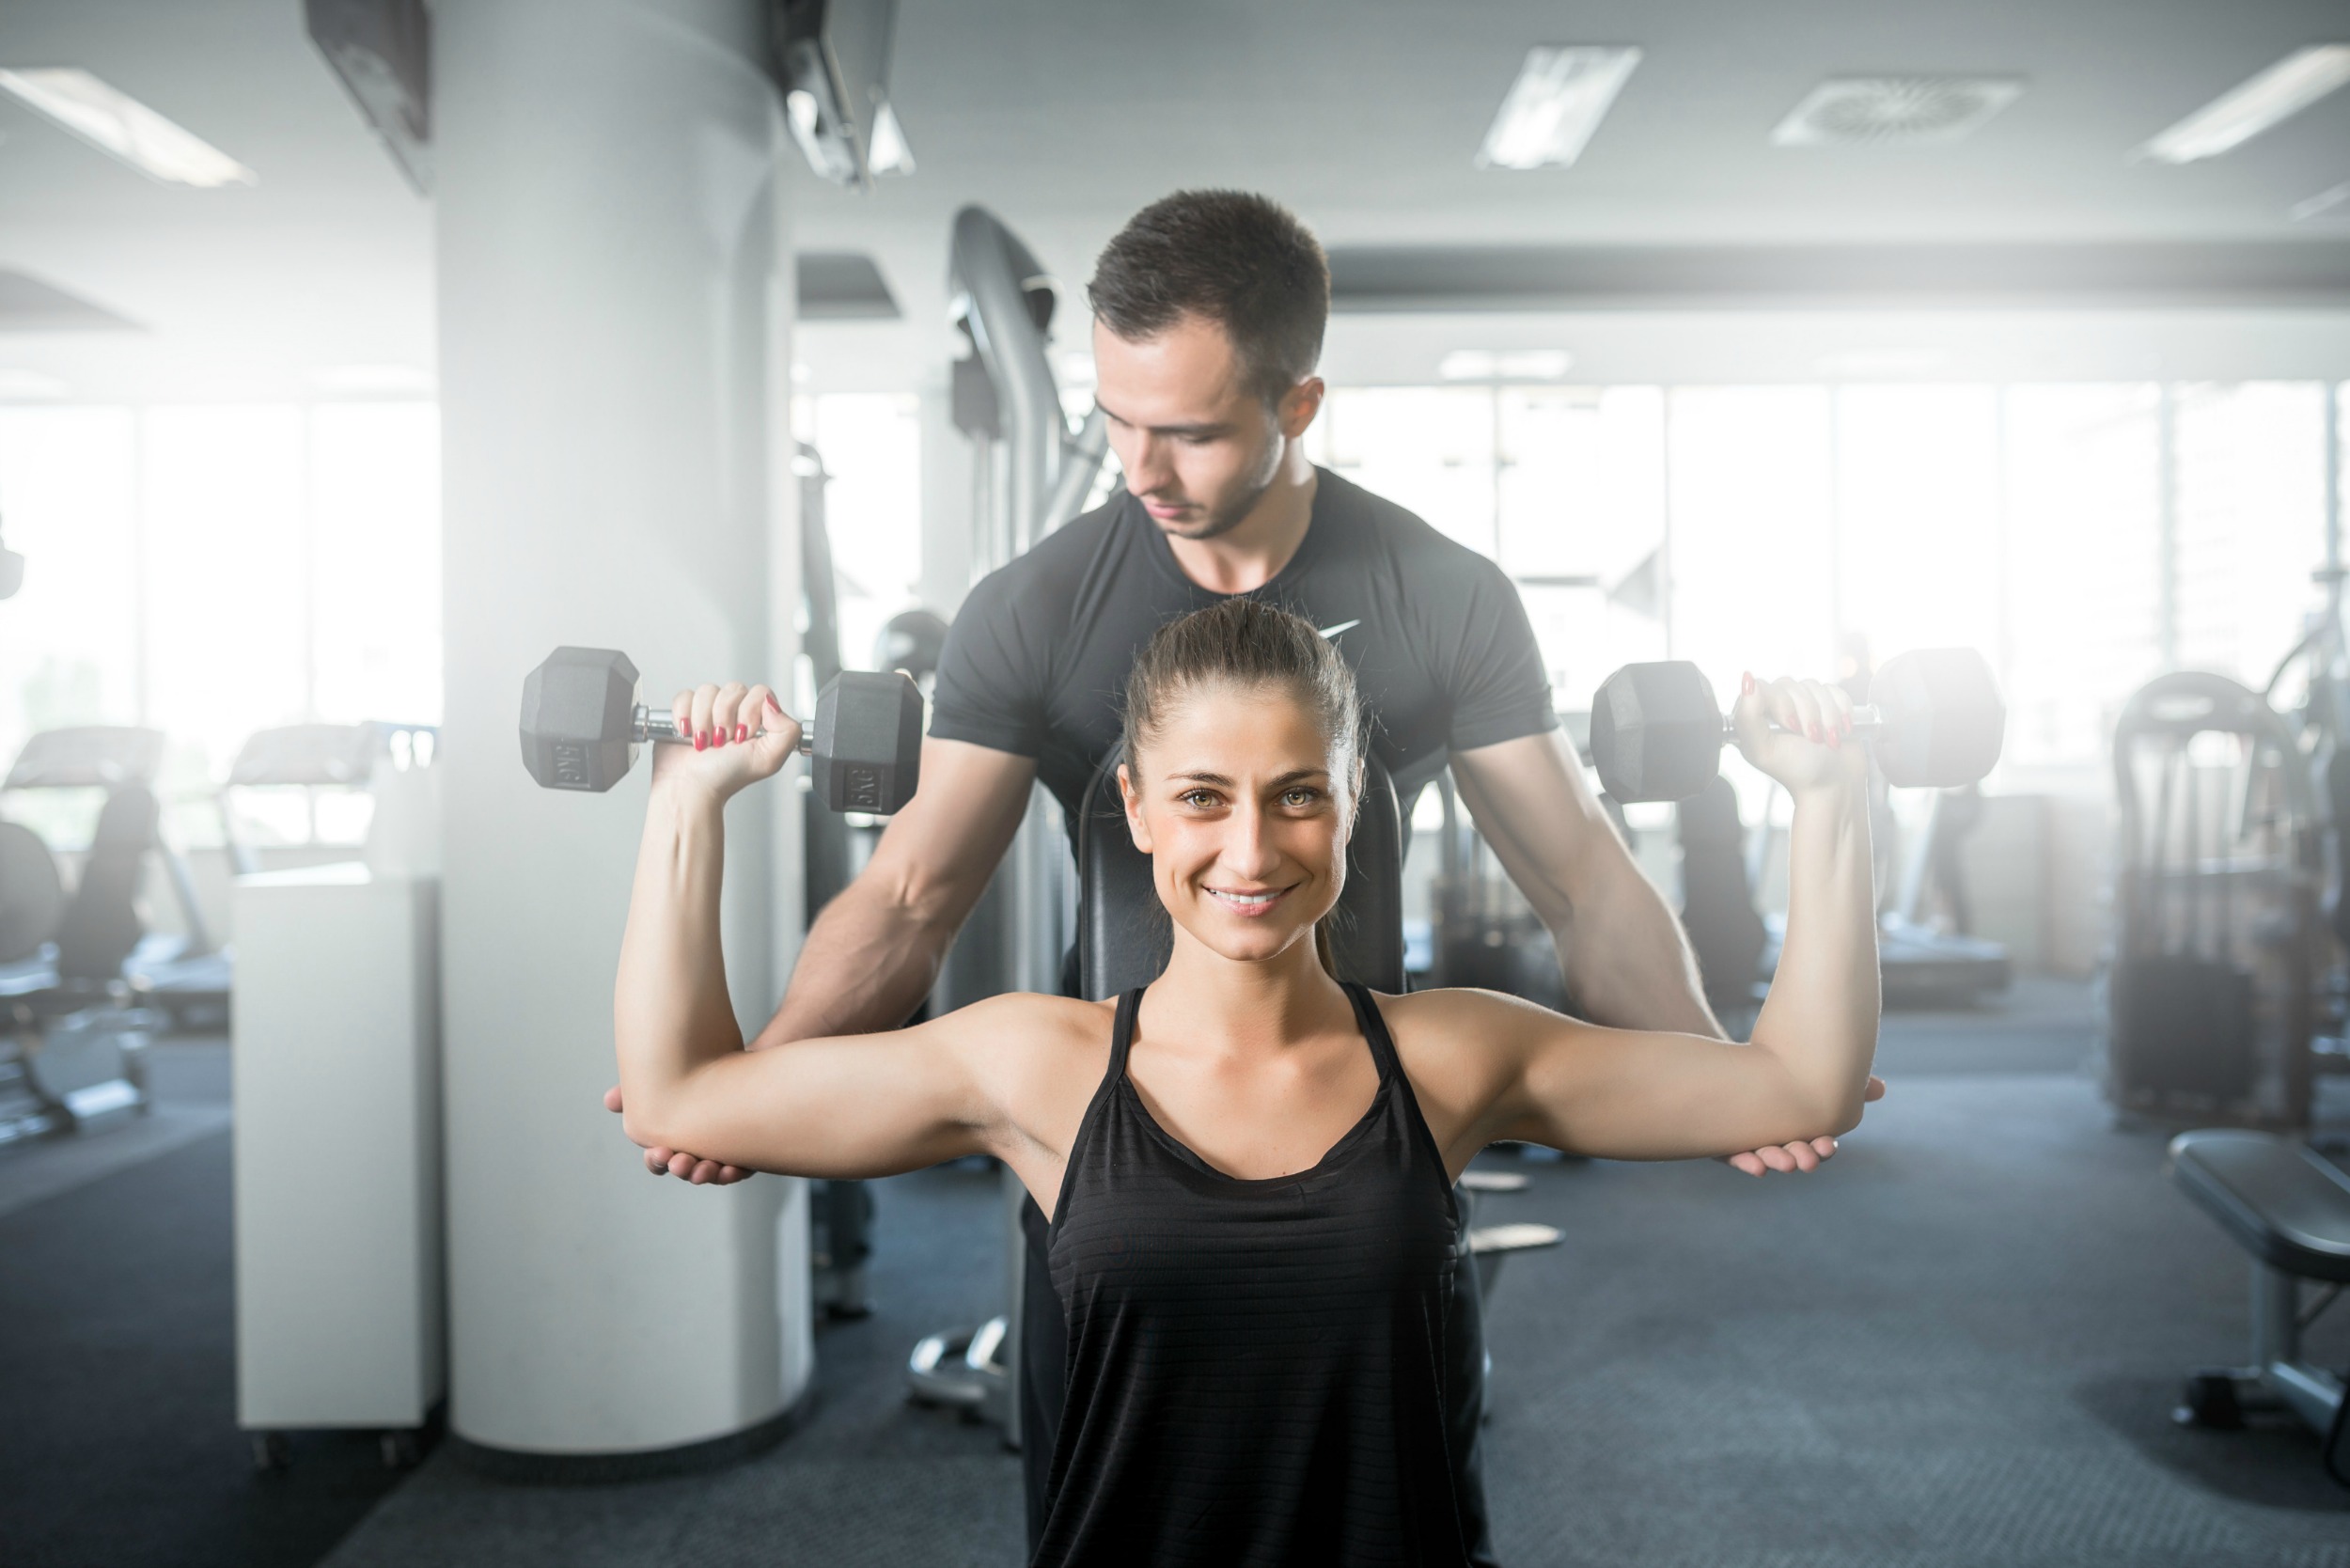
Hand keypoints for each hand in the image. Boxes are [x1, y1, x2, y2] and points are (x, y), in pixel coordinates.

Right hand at [603, 1084, 754, 1184]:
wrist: (746, 1059)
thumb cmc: (701, 1072)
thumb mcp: (665, 1077)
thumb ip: (637, 1090)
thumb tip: (609, 1101)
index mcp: (674, 1136)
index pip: (659, 1158)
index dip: (656, 1160)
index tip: (658, 1152)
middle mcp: (696, 1146)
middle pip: (683, 1169)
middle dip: (680, 1168)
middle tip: (680, 1161)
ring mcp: (722, 1150)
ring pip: (710, 1173)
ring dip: (704, 1175)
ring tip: (703, 1167)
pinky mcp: (749, 1149)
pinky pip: (740, 1170)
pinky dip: (734, 1172)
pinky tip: (731, 1167)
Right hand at [648, 680, 801, 804]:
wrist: (692, 788)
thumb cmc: (726, 777)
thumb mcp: (768, 759)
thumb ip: (788, 730)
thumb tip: (773, 704)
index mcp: (758, 720)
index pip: (760, 692)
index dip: (750, 712)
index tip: (743, 736)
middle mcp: (735, 713)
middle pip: (733, 689)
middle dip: (726, 718)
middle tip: (723, 741)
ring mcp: (710, 710)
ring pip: (708, 691)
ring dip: (704, 720)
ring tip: (705, 742)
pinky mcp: (685, 711)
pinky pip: (685, 696)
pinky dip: (684, 715)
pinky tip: (687, 733)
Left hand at [1724, 1074, 1884, 1175]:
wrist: (1725, 1064)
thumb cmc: (1776, 1070)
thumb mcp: (1809, 1072)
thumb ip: (1844, 1083)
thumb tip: (1880, 1089)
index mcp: (1798, 1126)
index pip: (1815, 1141)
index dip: (1823, 1146)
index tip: (1828, 1144)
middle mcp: (1775, 1137)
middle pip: (1792, 1153)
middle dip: (1802, 1157)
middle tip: (1807, 1159)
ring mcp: (1748, 1140)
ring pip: (1764, 1158)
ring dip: (1777, 1162)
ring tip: (1785, 1162)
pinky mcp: (1722, 1141)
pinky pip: (1732, 1157)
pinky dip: (1744, 1162)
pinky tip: (1756, 1166)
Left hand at [1729, 672, 1869, 797]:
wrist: (1837, 785)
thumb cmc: (1799, 772)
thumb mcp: (1764, 749)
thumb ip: (1747, 717)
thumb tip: (1747, 681)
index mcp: (1755, 718)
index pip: (1763, 687)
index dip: (1782, 704)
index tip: (1791, 727)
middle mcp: (1776, 708)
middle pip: (1790, 685)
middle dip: (1807, 713)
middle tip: (1812, 738)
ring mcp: (1802, 705)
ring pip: (1813, 686)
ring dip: (1827, 714)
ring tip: (1828, 739)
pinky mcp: (1826, 704)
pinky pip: (1833, 689)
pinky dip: (1841, 709)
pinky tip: (1841, 729)